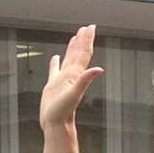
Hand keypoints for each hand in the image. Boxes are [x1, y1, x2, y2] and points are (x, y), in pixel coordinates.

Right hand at [39, 25, 103, 144]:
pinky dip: (55, 63)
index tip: (90, 27)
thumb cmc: (63, 112)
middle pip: (78, 54)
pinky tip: (55, 58)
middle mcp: (71, 76)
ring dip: (72, 48)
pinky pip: (54, 70)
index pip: (83, 54)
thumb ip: (85, 80)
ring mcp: (62, 80)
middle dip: (82, 40)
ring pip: (68, 60)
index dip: (87, 40)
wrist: (56, 125)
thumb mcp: (74, 94)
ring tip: (75, 37)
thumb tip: (100, 69)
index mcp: (75, 75)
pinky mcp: (53, 86)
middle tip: (86, 27)